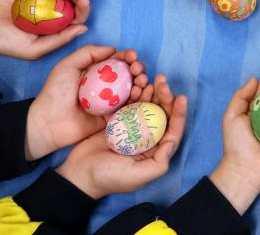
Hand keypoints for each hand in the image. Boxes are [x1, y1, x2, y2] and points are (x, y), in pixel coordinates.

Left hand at [26, 45, 148, 161]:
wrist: (48, 122)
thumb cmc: (55, 93)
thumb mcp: (67, 66)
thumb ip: (88, 53)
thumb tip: (113, 48)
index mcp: (97, 73)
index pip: (117, 61)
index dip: (128, 56)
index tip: (132, 56)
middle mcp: (106, 86)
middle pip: (129, 75)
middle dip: (138, 69)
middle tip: (138, 70)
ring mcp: (110, 102)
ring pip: (132, 90)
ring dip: (141, 83)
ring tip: (140, 82)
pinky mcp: (112, 117)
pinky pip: (129, 108)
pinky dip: (138, 100)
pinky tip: (138, 94)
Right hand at [56, 74, 187, 198]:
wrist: (78, 175)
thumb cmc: (108, 178)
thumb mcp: (136, 176)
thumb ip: (158, 163)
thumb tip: (172, 143)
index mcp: (155, 153)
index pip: (172, 130)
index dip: (179, 114)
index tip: (181, 97)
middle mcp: (147, 140)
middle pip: (162, 115)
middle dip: (166, 98)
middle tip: (163, 82)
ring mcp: (133, 130)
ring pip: (148, 108)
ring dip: (153, 93)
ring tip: (155, 79)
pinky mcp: (119, 123)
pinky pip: (132, 106)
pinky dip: (136, 95)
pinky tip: (139, 85)